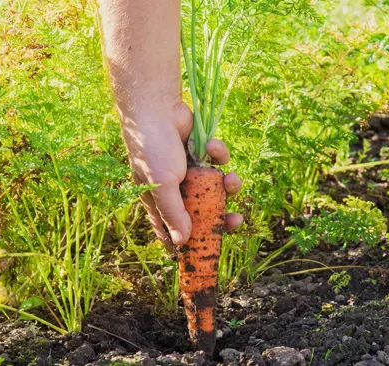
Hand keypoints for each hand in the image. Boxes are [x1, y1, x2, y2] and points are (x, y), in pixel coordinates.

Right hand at [121, 101, 243, 251]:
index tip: (202, 255)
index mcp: (159, 200)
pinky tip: (211, 146)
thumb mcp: (162, 185)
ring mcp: (189, 171)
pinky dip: (219, 155)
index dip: (186, 244)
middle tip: (235, 221)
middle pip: (201, 213)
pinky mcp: (201, 153)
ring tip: (232, 180)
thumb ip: (174, 213)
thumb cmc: (153, 148)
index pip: (171, 230)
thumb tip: (182, 243)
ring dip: (228, 186)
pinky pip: (218, 162)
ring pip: (216, 188)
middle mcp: (174, 188)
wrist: (157, 107)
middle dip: (220, 218)